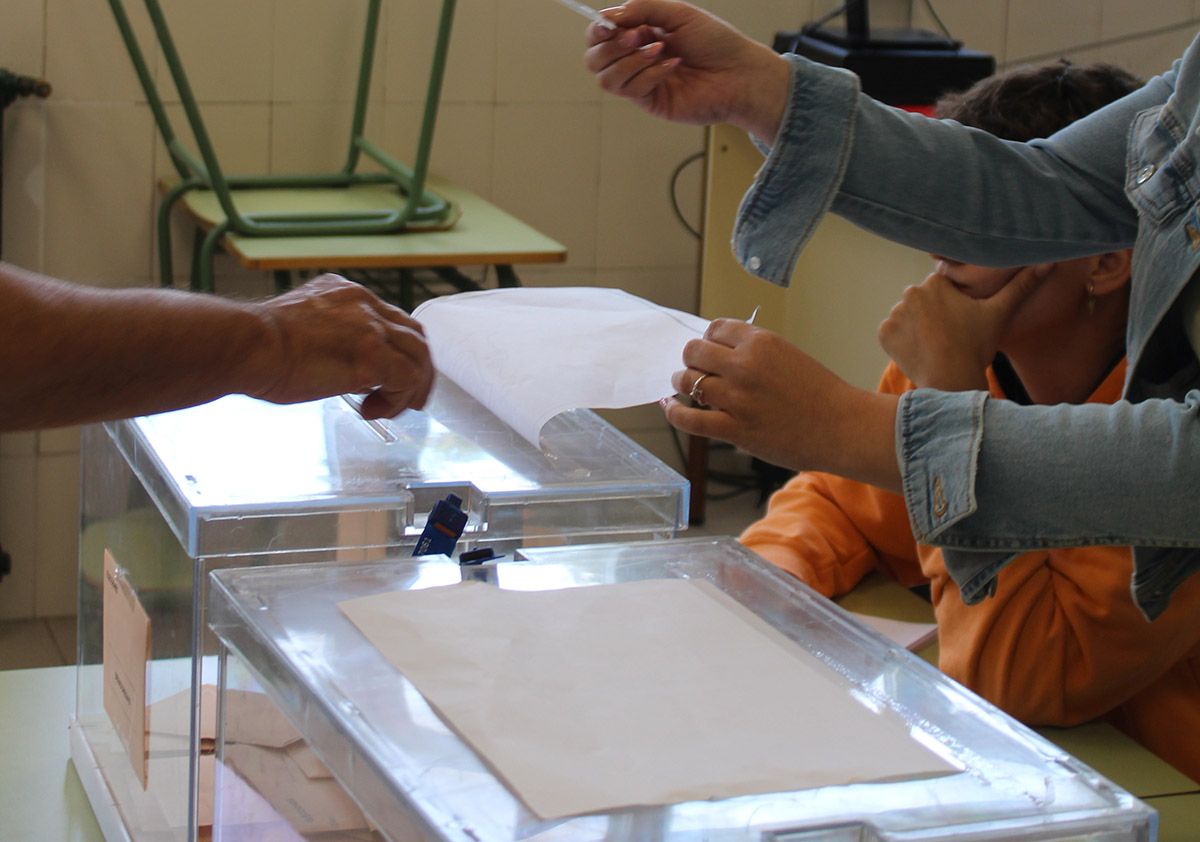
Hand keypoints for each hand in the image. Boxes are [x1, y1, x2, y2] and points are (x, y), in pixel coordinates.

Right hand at [251, 274, 433, 418]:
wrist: (245, 345)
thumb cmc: (256, 346)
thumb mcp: (299, 328)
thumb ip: (326, 337)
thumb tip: (336, 365)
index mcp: (345, 293)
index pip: (390, 318)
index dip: (398, 349)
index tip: (392, 373)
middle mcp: (364, 303)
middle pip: (413, 335)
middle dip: (418, 368)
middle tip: (411, 397)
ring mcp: (371, 327)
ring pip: (418, 356)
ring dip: (411, 387)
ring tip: (395, 410)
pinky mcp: (373, 354)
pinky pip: (407, 379)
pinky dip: (397, 400)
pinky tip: (373, 410)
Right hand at [586, 0, 789, 141]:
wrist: (740, 72)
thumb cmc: (715, 41)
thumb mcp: (677, 13)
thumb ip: (641, 9)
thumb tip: (606, 16)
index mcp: (639, 33)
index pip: (600, 34)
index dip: (597, 29)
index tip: (608, 24)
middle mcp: (635, 58)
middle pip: (593, 59)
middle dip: (610, 46)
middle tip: (636, 37)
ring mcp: (641, 83)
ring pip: (606, 78)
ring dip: (630, 61)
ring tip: (660, 51)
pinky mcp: (651, 102)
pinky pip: (631, 90)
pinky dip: (649, 74)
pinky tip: (673, 66)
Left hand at [663, 319, 900, 489]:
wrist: (843, 427)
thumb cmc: (820, 394)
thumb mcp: (788, 356)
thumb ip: (755, 352)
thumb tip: (720, 354)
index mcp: (761, 341)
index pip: (715, 329)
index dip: (708, 341)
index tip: (711, 352)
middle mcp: (744, 365)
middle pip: (693, 352)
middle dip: (692, 361)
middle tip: (697, 372)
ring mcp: (737, 398)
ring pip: (687, 382)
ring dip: (683, 385)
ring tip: (687, 390)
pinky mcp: (734, 429)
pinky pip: (688, 418)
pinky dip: (674, 412)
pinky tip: (671, 408)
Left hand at [877, 265, 1049, 390]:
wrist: (952, 381)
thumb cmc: (977, 346)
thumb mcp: (1000, 313)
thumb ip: (1021, 285)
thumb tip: (1049, 261)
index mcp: (935, 283)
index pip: (942, 288)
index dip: (953, 305)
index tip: (961, 322)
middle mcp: (909, 293)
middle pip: (923, 302)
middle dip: (934, 315)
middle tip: (950, 336)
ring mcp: (894, 314)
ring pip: (909, 317)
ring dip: (919, 328)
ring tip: (937, 344)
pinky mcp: (884, 333)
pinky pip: (894, 333)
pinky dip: (904, 341)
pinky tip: (922, 350)